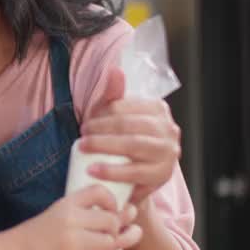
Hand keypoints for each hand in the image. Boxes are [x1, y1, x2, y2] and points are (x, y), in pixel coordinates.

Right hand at [12, 184, 141, 249]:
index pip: (99, 192)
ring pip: (111, 242)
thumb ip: (87, 208)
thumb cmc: (39, 233)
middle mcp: (71, 221)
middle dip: (117, 227)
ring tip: (113, 244)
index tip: (113, 208)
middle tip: (114, 231)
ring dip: (115, 245)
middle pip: (111, 220)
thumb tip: (129, 212)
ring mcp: (73, 244)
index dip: (113, 200)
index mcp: (67, 204)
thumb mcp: (59, 211)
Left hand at [80, 67, 180, 203]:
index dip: (102, 115)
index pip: (126, 107)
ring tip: (83, 149)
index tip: (85, 125)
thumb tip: (115, 70)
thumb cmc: (122, 141)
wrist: (131, 179)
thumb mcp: (115, 116)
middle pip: (129, 125)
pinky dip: (113, 171)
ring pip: (134, 145)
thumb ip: (113, 94)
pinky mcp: (163, 174)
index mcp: (158, 109)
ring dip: (104, 146)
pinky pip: (136, 171)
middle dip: (100, 130)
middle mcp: (168, 128)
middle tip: (81, 137)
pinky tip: (94, 170)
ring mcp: (168, 152)